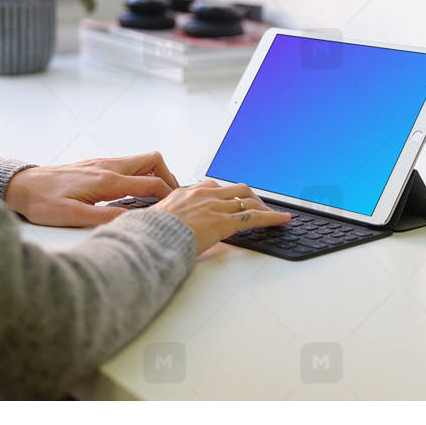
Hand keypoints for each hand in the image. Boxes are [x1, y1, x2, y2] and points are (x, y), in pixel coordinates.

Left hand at [4, 152, 178, 227]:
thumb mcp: (72, 216)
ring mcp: (102, 163)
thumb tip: (134, 220)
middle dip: (168, 177)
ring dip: (154, 176)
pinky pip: (128, 166)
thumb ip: (105, 218)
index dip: (170, 194)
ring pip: (141, 161)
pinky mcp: (96, 165)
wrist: (21, 186)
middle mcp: (108, 167)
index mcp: (106, 180)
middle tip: (171, 198)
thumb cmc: (41, 201)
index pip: (152, 182)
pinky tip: (132, 195)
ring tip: (155, 199)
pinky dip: (139, 176)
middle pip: (153, 160)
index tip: (178, 207)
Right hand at [156, 180, 289, 253]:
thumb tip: (143, 224)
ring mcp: (215, 207)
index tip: (228, 198)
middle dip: (248, 196)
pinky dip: (272, 217)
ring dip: (262, 206)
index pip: (210, 186)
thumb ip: (156, 219)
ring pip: (247, 200)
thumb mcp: (150, 220)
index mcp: (185, 193)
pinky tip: (283, 220)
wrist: (150, 238)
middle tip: (256, 205)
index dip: (224, 193)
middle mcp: (203, 195)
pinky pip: (255, 217)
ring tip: (272, 213)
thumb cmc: (148, 233)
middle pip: (234, 189)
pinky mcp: (224, 221)